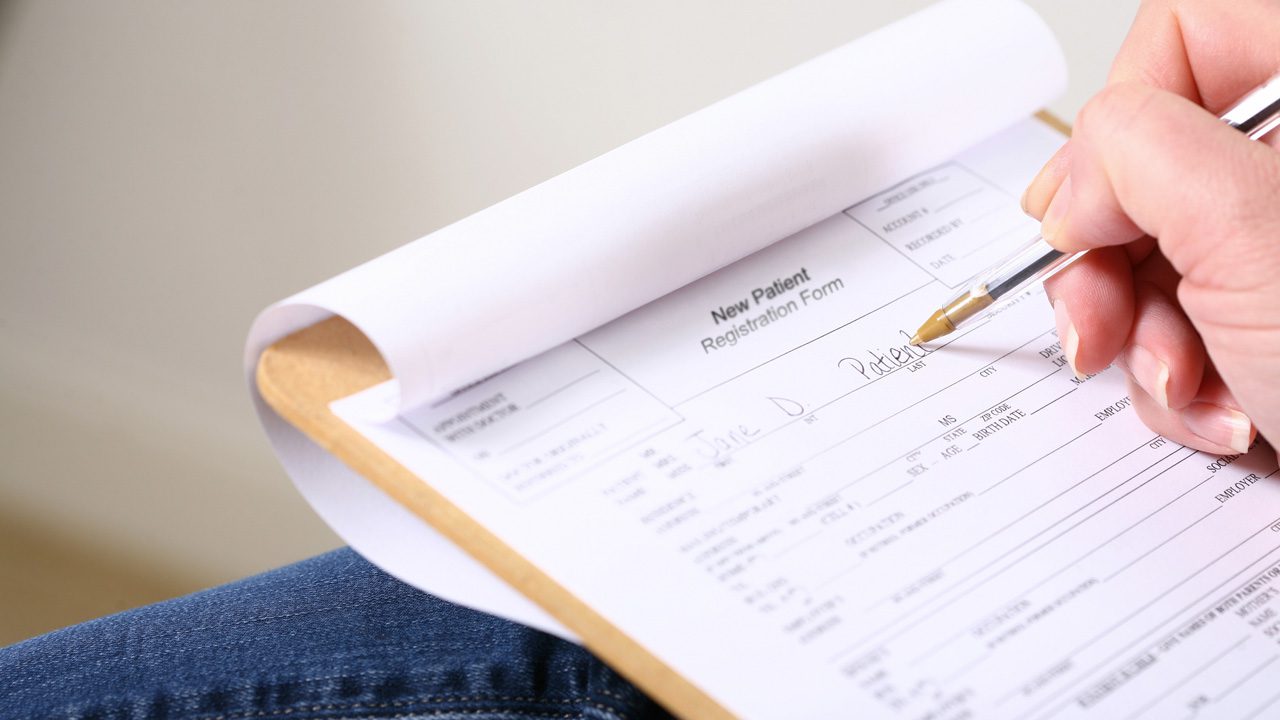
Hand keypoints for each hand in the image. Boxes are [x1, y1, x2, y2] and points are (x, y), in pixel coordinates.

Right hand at [1021, 0, 1279, 460]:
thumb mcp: (1257, 240)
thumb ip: (1138, 159)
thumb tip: (1075, 186)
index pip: (1185, 34)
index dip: (1116, 122)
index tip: (1087, 210)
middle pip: (1153, 160)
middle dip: (1112, 262)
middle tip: (1100, 320)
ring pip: (1159, 252)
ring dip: (1144, 338)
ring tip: (1189, 386)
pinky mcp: (1277, 310)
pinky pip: (1187, 317)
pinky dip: (1182, 377)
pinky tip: (1222, 410)